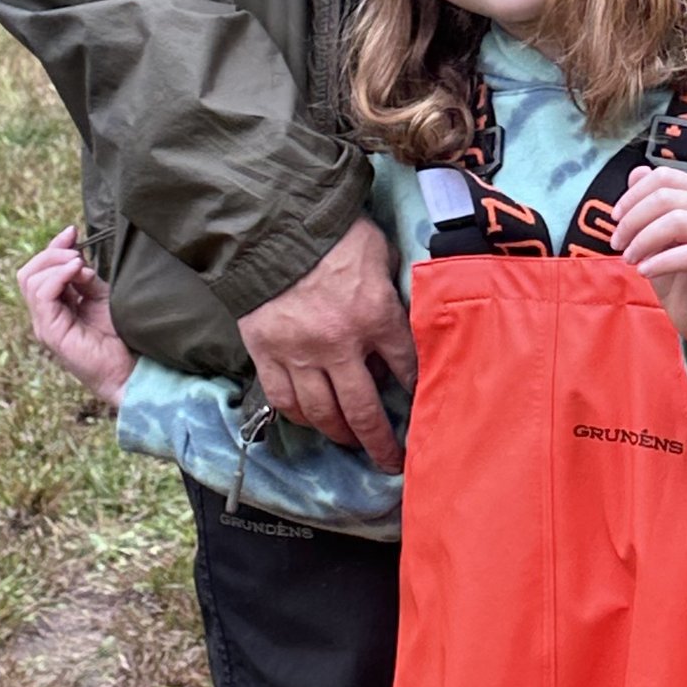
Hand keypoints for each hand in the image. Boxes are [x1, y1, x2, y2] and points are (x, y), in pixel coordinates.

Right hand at [18, 227, 135, 409]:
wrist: (131, 370)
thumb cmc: (120, 338)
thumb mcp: (101, 297)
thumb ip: (85, 278)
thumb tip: (75, 256)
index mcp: (55, 307)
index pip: (39, 271)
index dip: (53, 248)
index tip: (72, 231)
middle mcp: (45, 316)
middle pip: (28, 273)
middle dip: (51, 253)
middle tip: (77, 252)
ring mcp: (45, 325)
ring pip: (30, 281)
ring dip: (55, 264)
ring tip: (80, 265)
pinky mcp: (52, 333)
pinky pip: (42, 296)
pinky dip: (57, 277)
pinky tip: (77, 272)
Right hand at [236, 219, 414, 470]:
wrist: (270, 224)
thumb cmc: (332, 232)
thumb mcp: (380, 252)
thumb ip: (392, 286)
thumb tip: (403, 309)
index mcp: (375, 315)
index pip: (405, 367)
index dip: (415, 391)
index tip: (421, 408)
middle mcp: (339, 344)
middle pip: (364, 409)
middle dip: (381, 442)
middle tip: (392, 462)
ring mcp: (299, 352)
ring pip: (322, 413)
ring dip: (341, 434)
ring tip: (352, 443)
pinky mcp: (266, 353)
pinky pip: (284, 399)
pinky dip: (300, 416)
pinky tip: (312, 421)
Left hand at [608, 165, 686, 375]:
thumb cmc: (677, 271)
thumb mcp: (655, 234)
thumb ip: (648, 203)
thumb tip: (637, 172)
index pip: (665, 177)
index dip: (634, 194)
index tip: (615, 217)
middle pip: (668, 197)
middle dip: (634, 219)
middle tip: (617, 243)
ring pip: (678, 221)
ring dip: (644, 239)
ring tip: (629, 259)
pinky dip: (661, 261)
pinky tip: (644, 272)